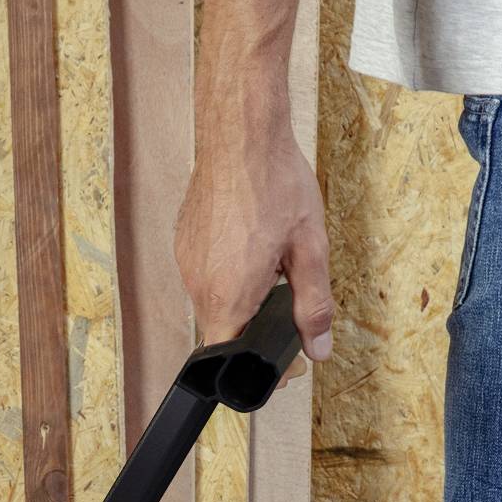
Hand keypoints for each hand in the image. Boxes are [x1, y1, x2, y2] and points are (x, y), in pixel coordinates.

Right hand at [177, 112, 335, 360]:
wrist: (240, 135)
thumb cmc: (274, 184)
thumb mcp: (309, 249)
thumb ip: (313, 306)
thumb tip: (318, 347)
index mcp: (230, 294)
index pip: (235, 356)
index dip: (265, 367)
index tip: (290, 362)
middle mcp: (199, 285)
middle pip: (225, 332)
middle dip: (255, 333)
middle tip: (288, 315)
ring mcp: (187, 263)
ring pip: (214, 303)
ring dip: (242, 302)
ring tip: (272, 273)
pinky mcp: (183, 244)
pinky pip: (204, 277)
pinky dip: (228, 277)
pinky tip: (250, 251)